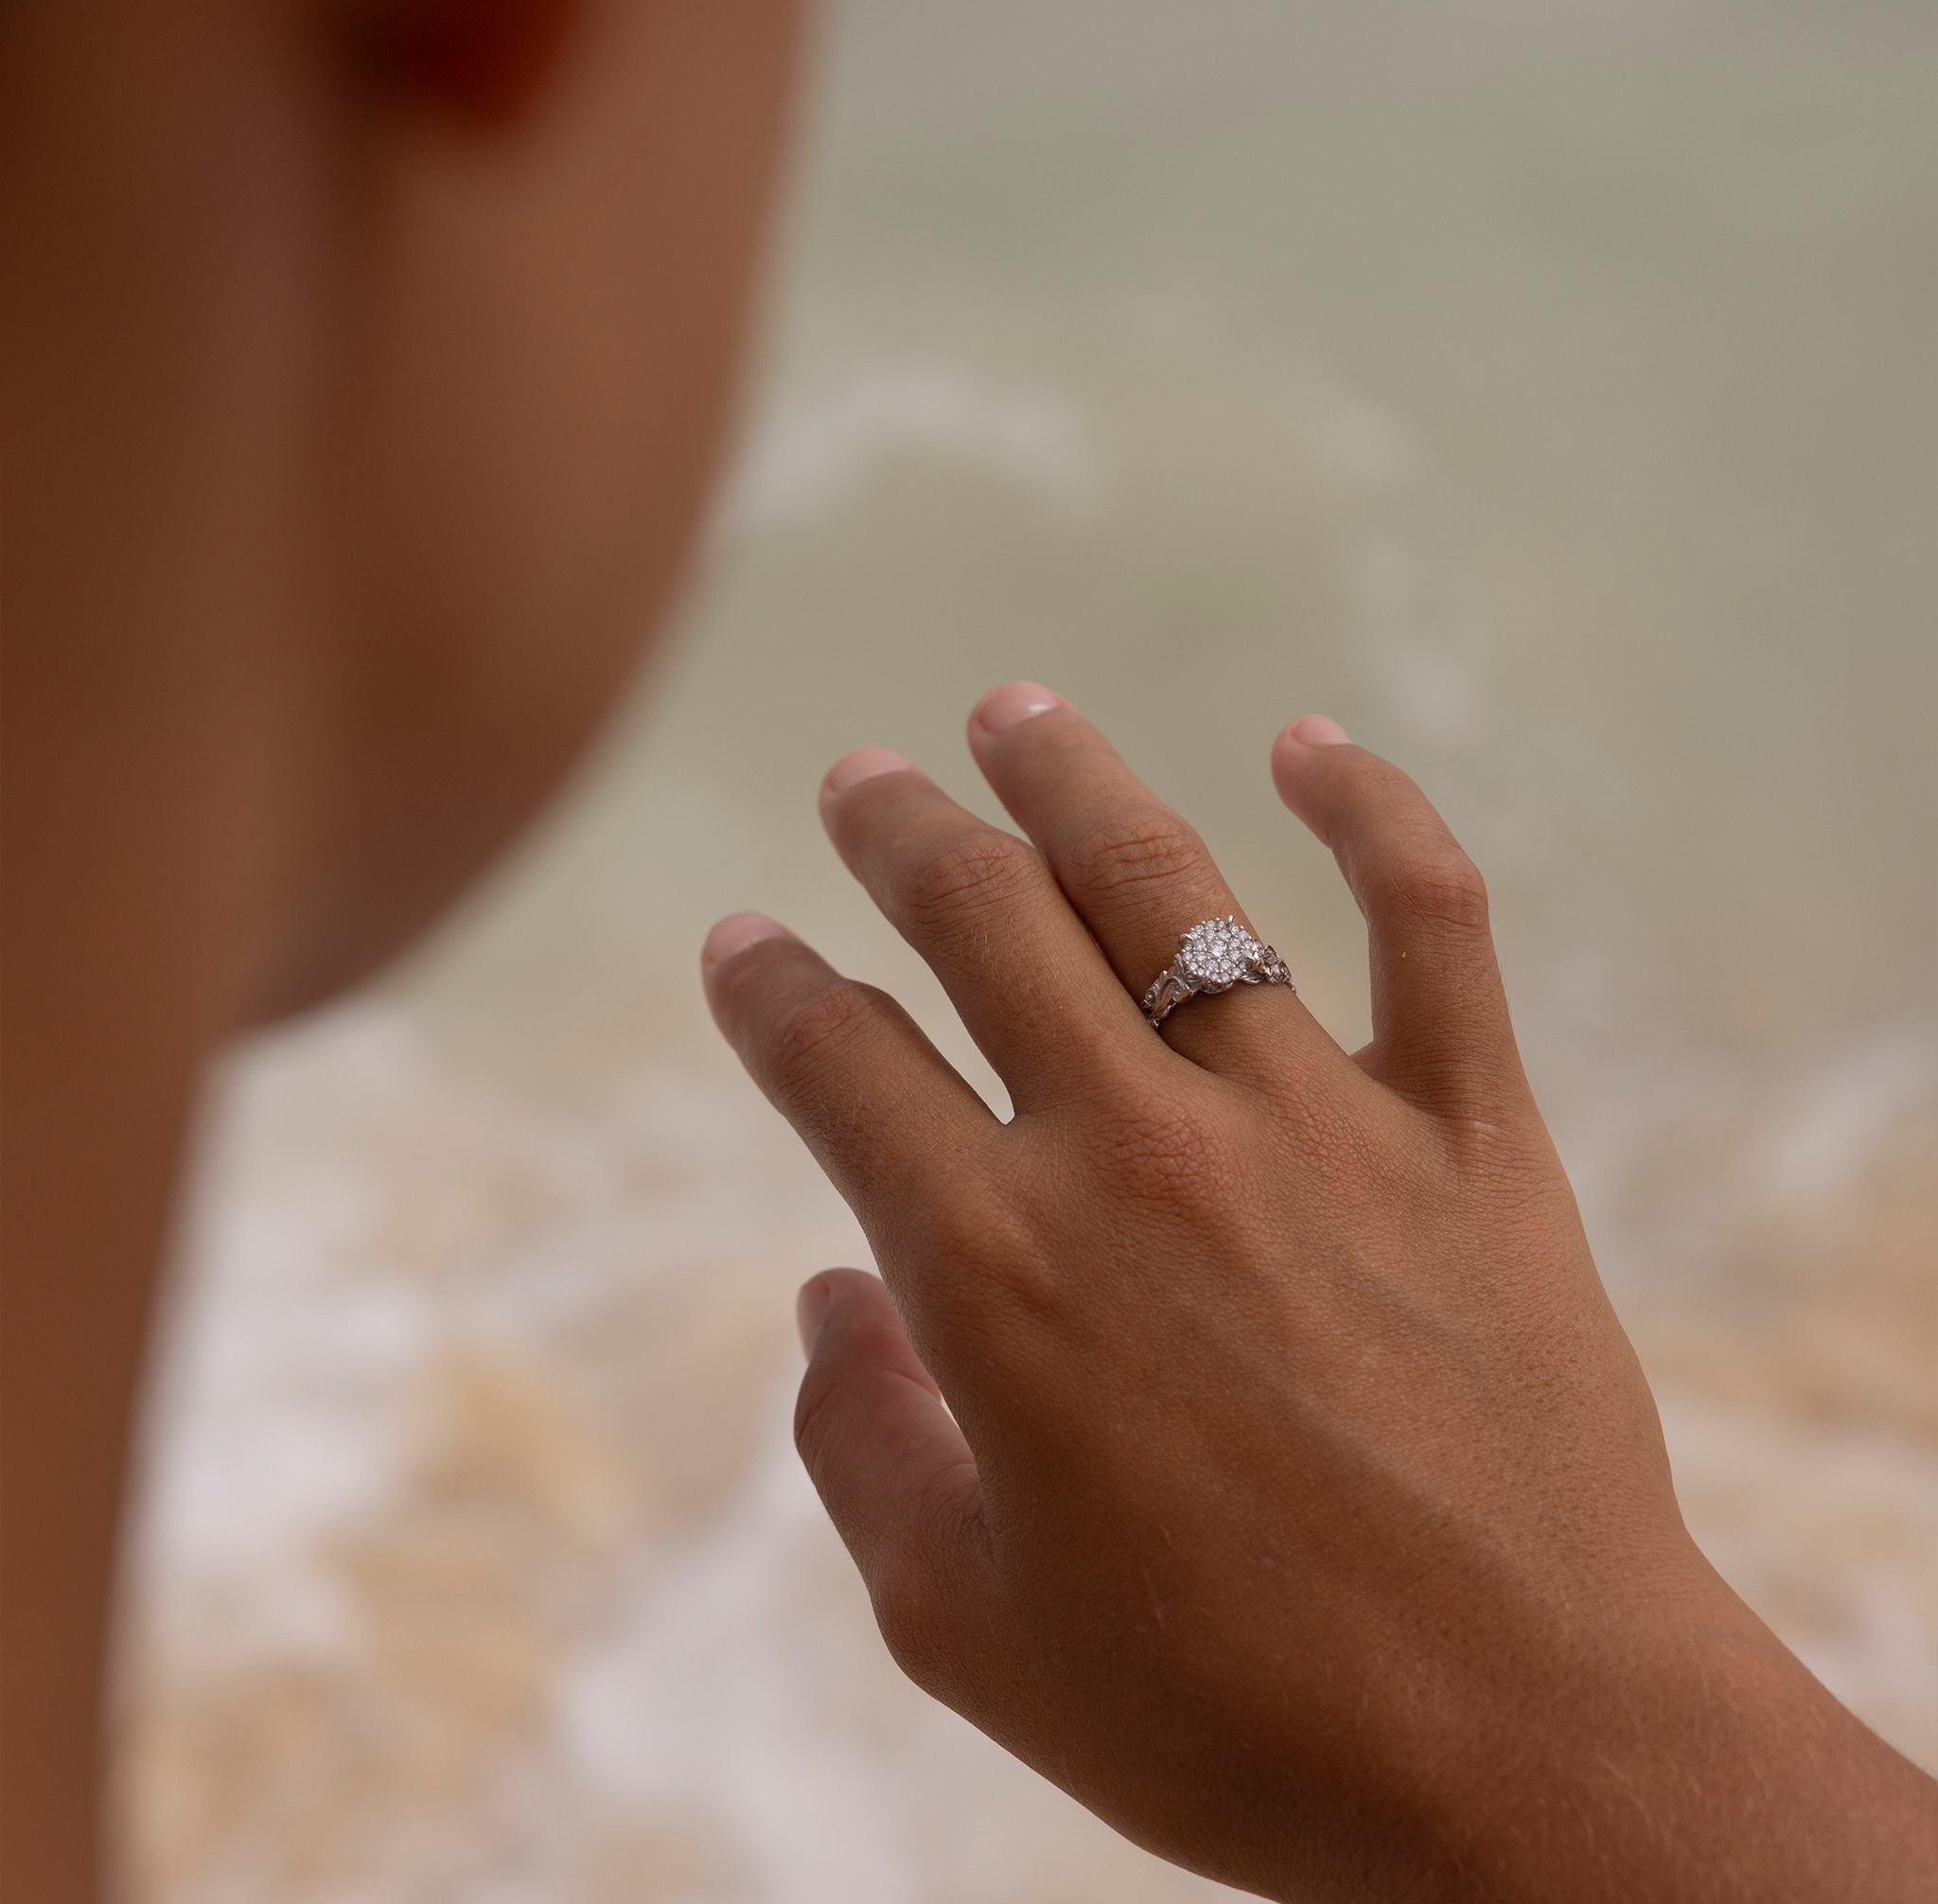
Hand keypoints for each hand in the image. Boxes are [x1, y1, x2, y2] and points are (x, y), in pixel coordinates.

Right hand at [701, 684, 1936, 1901]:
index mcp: (993, 1271)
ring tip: (1012, 711)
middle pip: (981, 920)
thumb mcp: (966, 1628)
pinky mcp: (1473, 1134)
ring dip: (1070, 780)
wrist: (1528, 1761)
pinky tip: (1308, 742)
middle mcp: (1138, 1157)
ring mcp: (1315, 1127)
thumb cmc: (1231, 1717)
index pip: (836, 1061)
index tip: (744, 944)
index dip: (769, 987)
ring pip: (1168, 885)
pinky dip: (1375, 812)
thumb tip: (822, 1295)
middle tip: (860, 780)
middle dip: (899, 832)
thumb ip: (857, 1448)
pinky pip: (1431, 921)